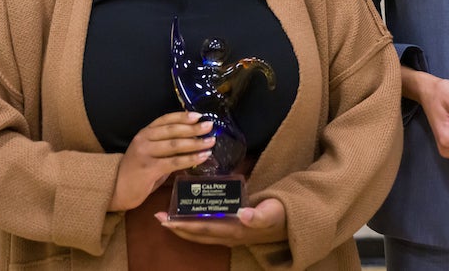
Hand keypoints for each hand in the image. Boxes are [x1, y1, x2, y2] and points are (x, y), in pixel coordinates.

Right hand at [109, 111, 214, 211]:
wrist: (115, 188)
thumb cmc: (136, 171)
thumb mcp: (149, 152)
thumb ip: (166, 146)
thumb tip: (192, 140)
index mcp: (145, 132)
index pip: (165, 119)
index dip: (182, 116)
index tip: (198, 115)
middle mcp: (144, 139)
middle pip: (173, 130)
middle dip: (193, 128)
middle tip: (210, 126)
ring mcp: (145, 154)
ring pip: (175, 145)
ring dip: (196, 143)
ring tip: (210, 142)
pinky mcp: (149, 169)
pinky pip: (174, 162)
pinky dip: (191, 159)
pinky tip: (203, 157)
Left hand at [155, 197, 286, 245]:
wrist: (290, 222)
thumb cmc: (280, 213)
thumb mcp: (272, 212)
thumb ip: (259, 215)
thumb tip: (243, 215)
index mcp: (235, 230)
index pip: (203, 229)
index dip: (183, 225)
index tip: (165, 219)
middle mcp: (228, 235)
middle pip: (197, 234)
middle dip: (176, 227)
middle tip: (157, 217)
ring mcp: (229, 234)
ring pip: (200, 233)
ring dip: (183, 226)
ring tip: (167, 216)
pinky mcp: (232, 229)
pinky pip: (207, 228)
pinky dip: (194, 223)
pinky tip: (188, 214)